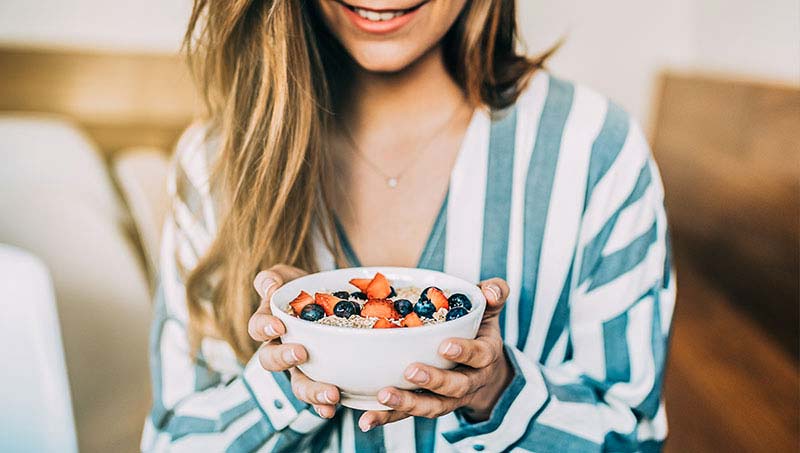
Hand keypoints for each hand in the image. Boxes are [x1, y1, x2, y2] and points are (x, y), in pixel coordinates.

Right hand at [248, 264, 340, 417]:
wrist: (329, 300)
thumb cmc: (302, 288)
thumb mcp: (287, 277)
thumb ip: (273, 278)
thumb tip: (269, 287)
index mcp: (269, 324)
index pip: (257, 327)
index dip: (264, 328)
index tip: (278, 325)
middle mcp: (280, 350)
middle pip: (271, 361)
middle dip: (284, 359)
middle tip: (301, 354)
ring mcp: (301, 367)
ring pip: (297, 384)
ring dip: (311, 392)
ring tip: (330, 394)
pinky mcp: (321, 377)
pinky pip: (318, 396)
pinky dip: (324, 405)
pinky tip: (334, 408)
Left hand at [359, 278, 511, 430]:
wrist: (481, 368)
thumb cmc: (478, 329)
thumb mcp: (488, 309)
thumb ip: (493, 294)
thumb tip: (492, 290)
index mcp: (485, 355)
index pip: (480, 356)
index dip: (465, 352)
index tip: (445, 346)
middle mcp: (470, 381)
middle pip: (455, 387)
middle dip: (434, 381)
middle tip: (411, 371)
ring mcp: (448, 398)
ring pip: (432, 406)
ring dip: (408, 404)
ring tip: (384, 396)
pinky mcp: (426, 406)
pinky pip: (407, 416)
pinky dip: (387, 418)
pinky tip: (367, 419)